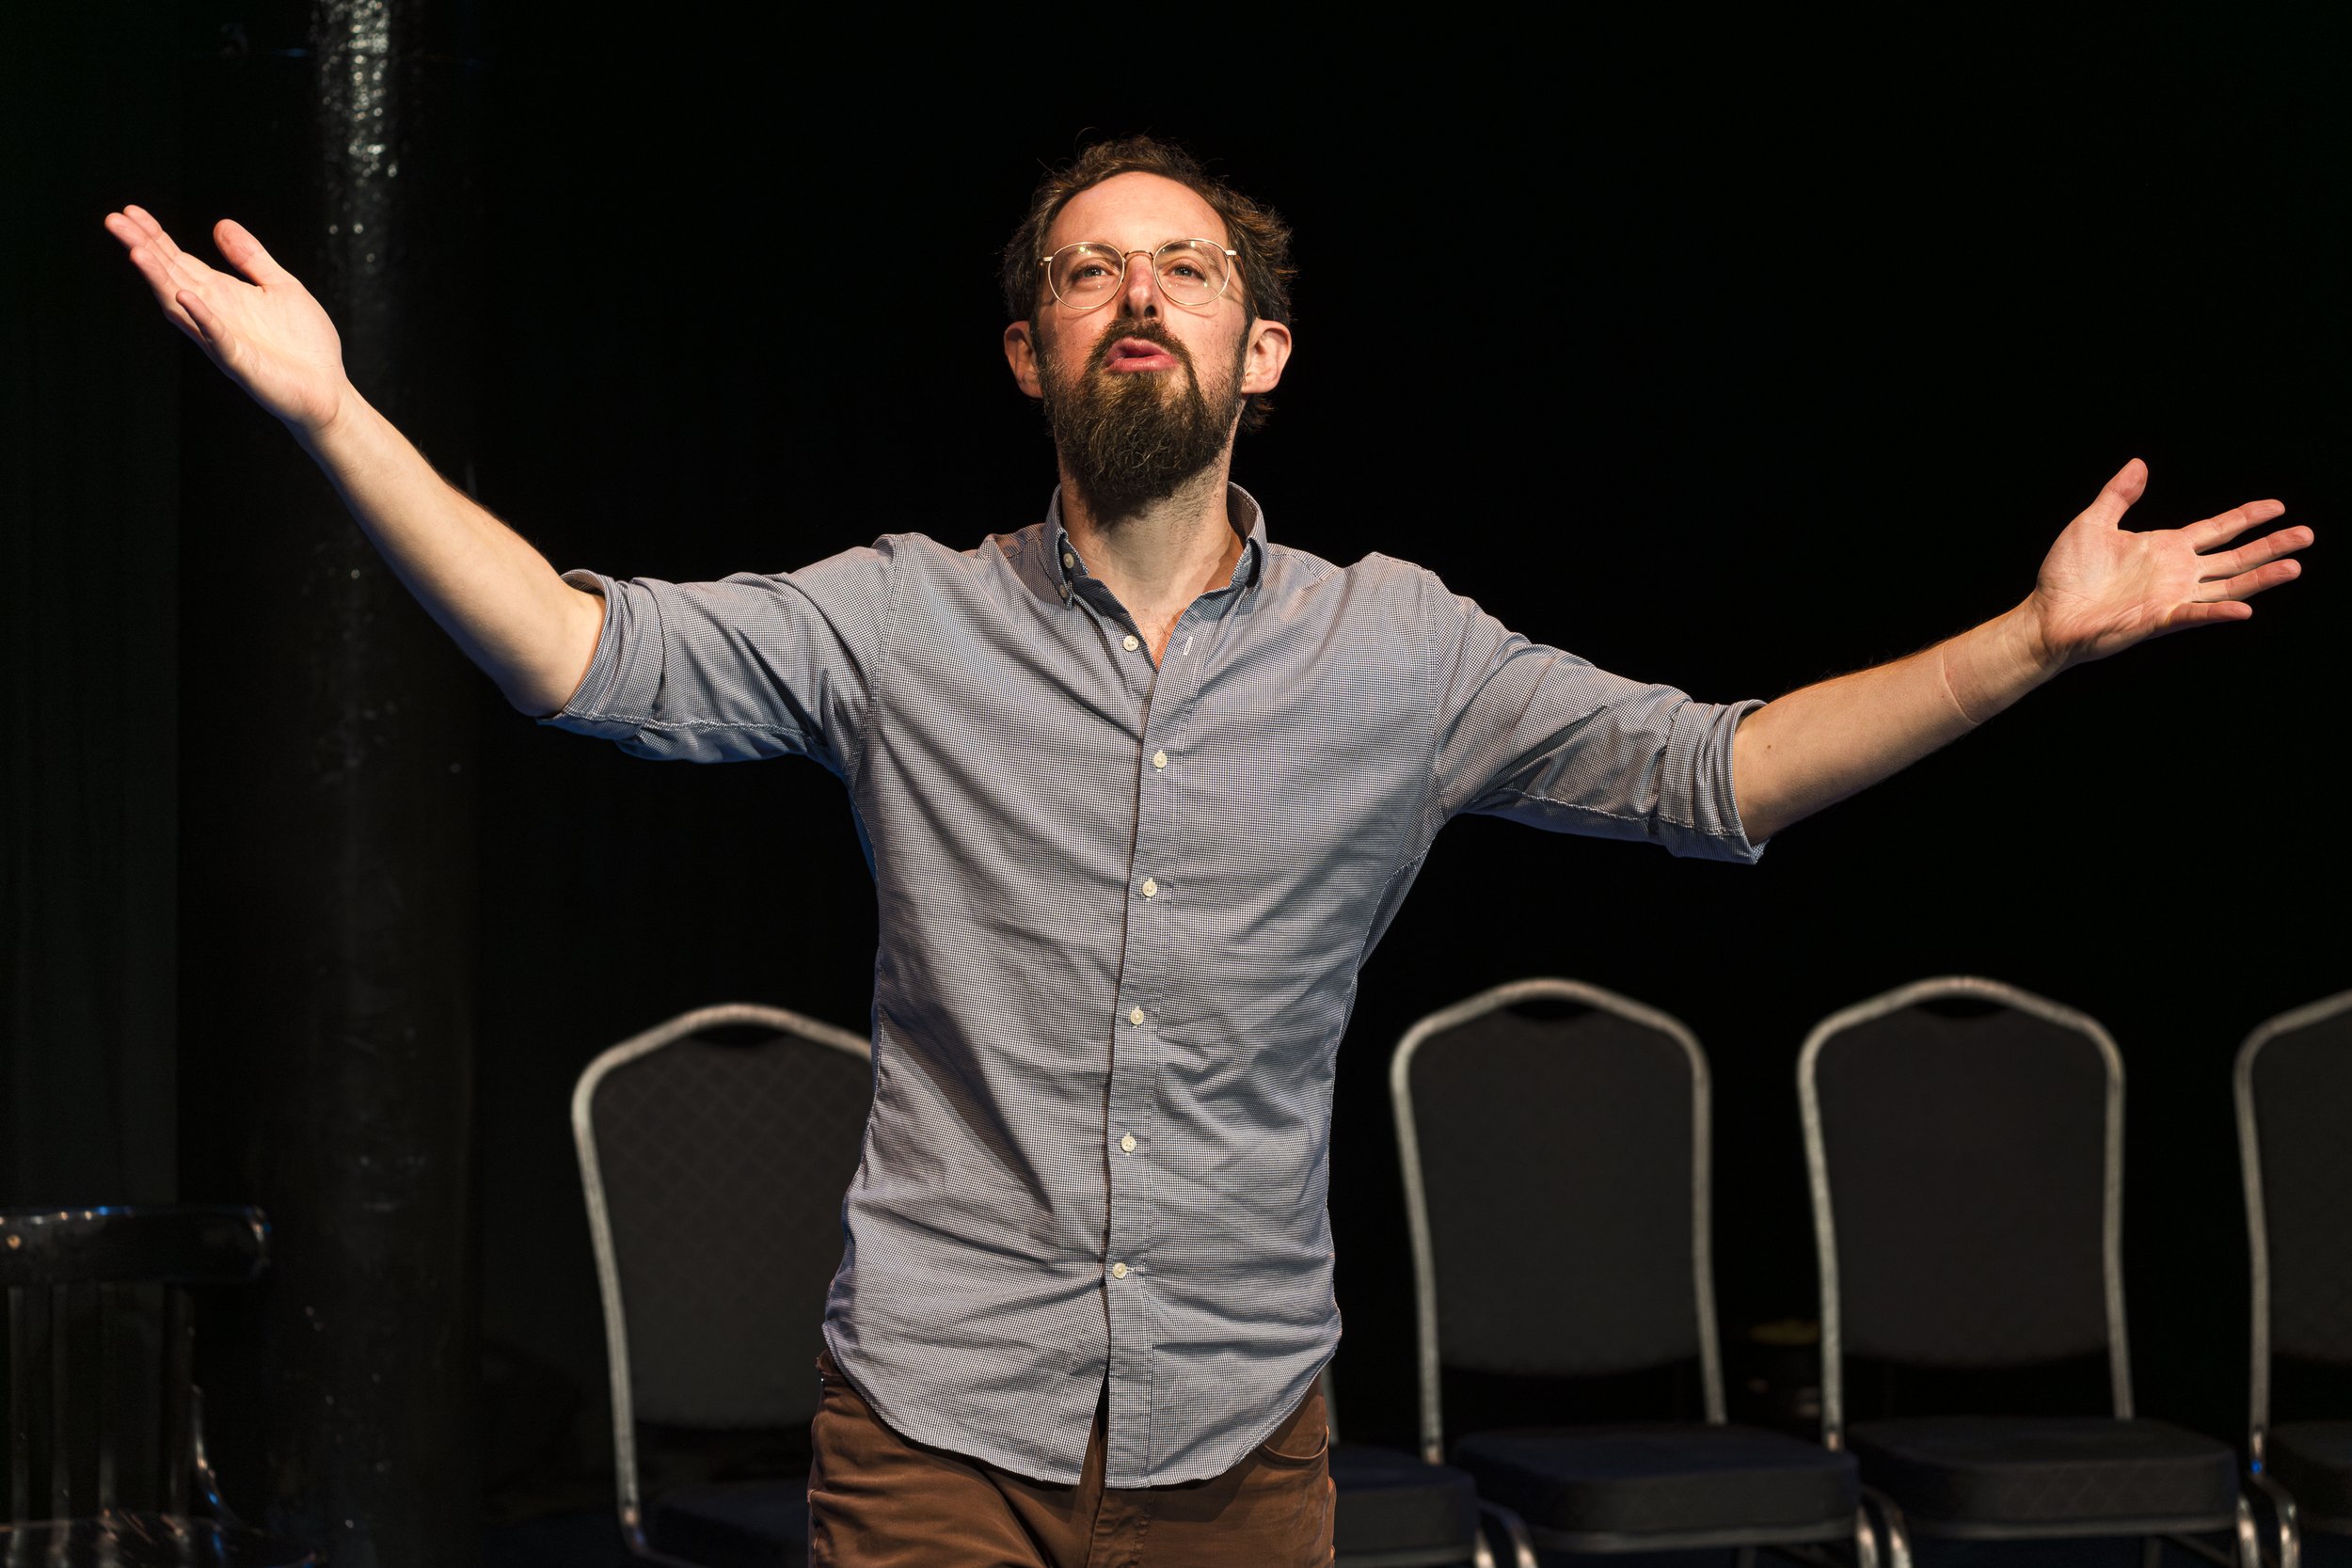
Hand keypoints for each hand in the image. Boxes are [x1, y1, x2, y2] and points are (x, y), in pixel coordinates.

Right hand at [103, 205, 349, 436]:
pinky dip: (202, 318)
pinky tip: (186, 297)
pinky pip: (217, 338)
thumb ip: (251, 257)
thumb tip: (220, 223)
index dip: (155, 236)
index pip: (178, 261)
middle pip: (170, 277)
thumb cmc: (304, 343)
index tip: (130, 210)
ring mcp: (222, 340)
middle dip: (143, 248)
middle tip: (114, 220)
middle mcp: (213, 315)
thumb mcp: (280, 286)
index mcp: (221, 295)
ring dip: (159, 280)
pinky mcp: (241, 363)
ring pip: (181, 307)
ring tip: (137, 252)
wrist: (327, 390)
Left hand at [2025, 458, 2311, 669]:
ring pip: (2228, 586)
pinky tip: (2245, 609)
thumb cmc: (2065, 575)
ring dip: (2261, 577)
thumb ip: (2118, 495)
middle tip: (2308, 534)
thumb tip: (2139, 464)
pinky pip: (2195, 615)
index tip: (2278, 507)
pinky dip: (2219, 613)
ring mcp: (2171, 597)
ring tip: (2295, 566)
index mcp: (2166, 548)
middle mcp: (2177, 573)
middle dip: (2272, 545)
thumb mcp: (2091, 524)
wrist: (2046, 616)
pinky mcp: (2158, 619)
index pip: (2218, 529)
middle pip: (2236, 557)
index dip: (2247, 517)